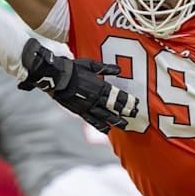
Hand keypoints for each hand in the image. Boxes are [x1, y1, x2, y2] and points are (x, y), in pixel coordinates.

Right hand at [18, 38, 137, 132]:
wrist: (57, 77)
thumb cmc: (74, 68)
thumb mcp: (91, 65)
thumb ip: (106, 69)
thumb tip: (119, 69)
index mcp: (100, 86)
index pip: (118, 96)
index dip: (128, 101)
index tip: (137, 104)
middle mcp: (96, 98)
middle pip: (114, 107)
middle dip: (125, 112)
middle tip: (135, 117)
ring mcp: (88, 106)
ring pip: (105, 116)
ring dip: (115, 121)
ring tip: (124, 126)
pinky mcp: (79, 111)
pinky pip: (92, 120)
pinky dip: (100, 125)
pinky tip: (106, 130)